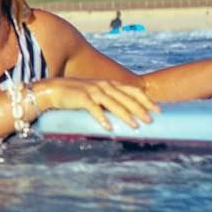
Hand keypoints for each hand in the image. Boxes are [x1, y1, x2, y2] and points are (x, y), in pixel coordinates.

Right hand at [37, 77, 159, 130]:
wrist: (53, 90)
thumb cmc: (76, 94)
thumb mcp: (96, 94)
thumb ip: (109, 99)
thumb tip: (125, 113)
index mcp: (109, 84)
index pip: (133, 91)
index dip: (146, 100)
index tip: (158, 110)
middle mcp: (104, 85)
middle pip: (126, 98)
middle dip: (140, 109)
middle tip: (151, 120)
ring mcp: (93, 91)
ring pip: (113, 104)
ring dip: (125, 115)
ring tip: (135, 126)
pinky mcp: (82, 98)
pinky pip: (94, 109)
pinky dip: (102, 118)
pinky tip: (109, 127)